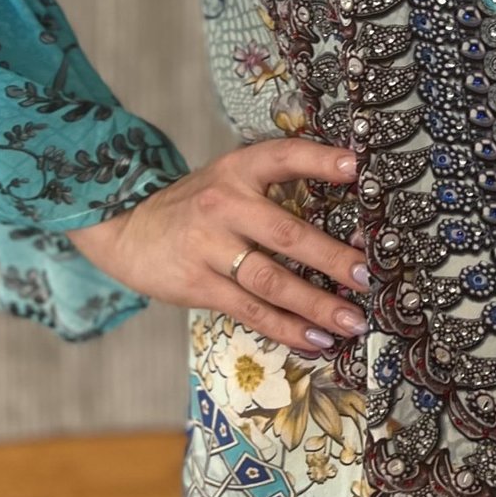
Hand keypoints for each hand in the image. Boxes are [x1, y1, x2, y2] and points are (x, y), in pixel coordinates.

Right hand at [63, 137, 368, 355]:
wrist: (127, 229)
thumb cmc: (196, 205)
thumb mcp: (229, 178)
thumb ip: (273, 186)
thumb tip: (342, 202)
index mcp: (238, 170)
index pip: (284, 157)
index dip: (321, 160)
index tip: (358, 168)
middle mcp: (225, 204)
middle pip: (288, 233)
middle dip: (333, 258)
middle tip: (368, 275)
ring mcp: (209, 247)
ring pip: (272, 281)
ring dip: (316, 305)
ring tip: (352, 320)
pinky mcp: (198, 285)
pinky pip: (250, 311)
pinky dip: (286, 328)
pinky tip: (315, 339)